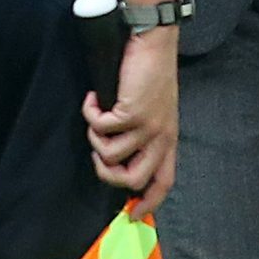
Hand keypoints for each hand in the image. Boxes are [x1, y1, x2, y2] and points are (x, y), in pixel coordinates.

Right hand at [83, 27, 178, 215]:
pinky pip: (99, 128)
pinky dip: (90, 114)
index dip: (150, 203)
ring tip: (96, 117)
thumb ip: (146, 133)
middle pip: (133, 179)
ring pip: (110, 155)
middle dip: (108, 173)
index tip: (134, 215)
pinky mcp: (131, 113)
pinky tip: (93, 99)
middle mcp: (161, 136)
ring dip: (94, 138)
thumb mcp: (157, 109)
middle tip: (97, 156)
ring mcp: (147, 126)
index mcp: (169, 138)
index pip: (164, 181)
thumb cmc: (152, 73)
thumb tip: (121, 155)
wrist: (153, 43)